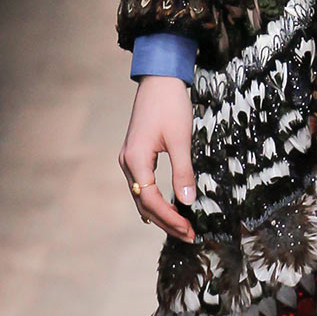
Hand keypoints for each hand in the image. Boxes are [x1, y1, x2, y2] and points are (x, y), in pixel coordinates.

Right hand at [119, 75, 196, 241]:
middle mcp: (127, 163)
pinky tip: (165, 210)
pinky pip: (142, 185)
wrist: (159, 79)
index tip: (189, 230)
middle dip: (166, 222)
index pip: (151, 200)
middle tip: (189, 236)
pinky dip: (154, 201)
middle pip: (144, 203)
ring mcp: (129, 159)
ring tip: (181, 228)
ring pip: (142, 196)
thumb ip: (183, 172)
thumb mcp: (181, 139)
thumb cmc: (170, 105)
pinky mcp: (135, 155)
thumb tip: (187, 203)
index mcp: (135, 160)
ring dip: (161, 214)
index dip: (171, 218)